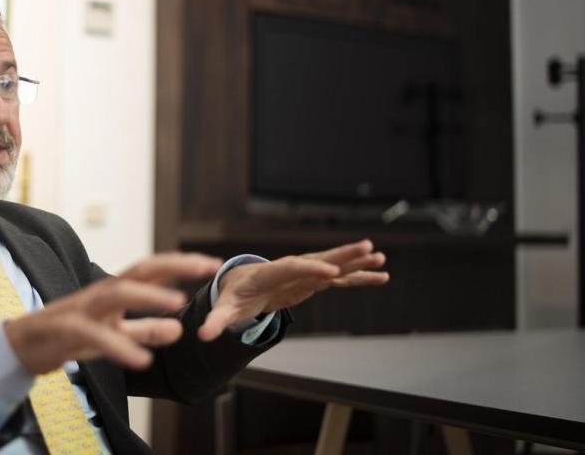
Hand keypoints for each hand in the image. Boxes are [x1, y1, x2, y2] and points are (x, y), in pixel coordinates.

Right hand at [3, 253, 221, 374]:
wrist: (22, 346)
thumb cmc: (68, 336)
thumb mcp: (113, 334)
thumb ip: (143, 331)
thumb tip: (177, 329)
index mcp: (113, 291)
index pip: (151, 271)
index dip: (181, 266)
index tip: (213, 264)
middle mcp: (100, 293)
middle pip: (139, 270)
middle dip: (174, 266)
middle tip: (205, 267)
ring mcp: (82, 308)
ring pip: (117, 293)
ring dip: (148, 297)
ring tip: (179, 305)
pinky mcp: (66, 329)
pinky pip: (95, 335)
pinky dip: (119, 346)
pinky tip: (142, 361)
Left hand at [198, 240, 388, 340]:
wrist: (240, 283)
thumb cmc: (233, 295)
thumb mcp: (223, 310)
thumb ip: (215, 321)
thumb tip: (202, 335)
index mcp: (268, 273)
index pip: (289, 268)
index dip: (309, 268)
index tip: (330, 271)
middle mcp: (289, 268)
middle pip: (317, 259)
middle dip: (341, 254)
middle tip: (366, 248)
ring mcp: (304, 273)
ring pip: (333, 265)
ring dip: (356, 262)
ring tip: (381, 257)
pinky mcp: (313, 281)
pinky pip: (340, 278)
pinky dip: (359, 277)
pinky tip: (382, 275)